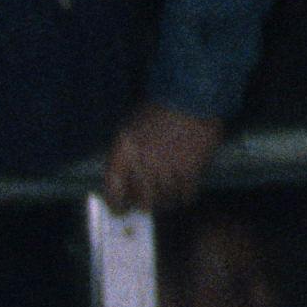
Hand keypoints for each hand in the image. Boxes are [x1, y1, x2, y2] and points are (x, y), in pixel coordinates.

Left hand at [100, 105, 224, 215]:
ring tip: (167, 193)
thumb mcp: (129, 128)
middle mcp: (144, 165)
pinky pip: (186, 195)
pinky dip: (184, 196)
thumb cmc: (158, 109)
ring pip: (165, 201)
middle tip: (147, 201)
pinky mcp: (192, 170)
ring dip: (165, 200)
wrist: (191, 96)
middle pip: (142, 202)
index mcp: (124, 153)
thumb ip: (124, 155)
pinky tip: (184, 190)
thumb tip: (124, 182)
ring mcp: (169, 169)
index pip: (114, 191)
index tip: (121, 210)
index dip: (116, 205)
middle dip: (144, 204)